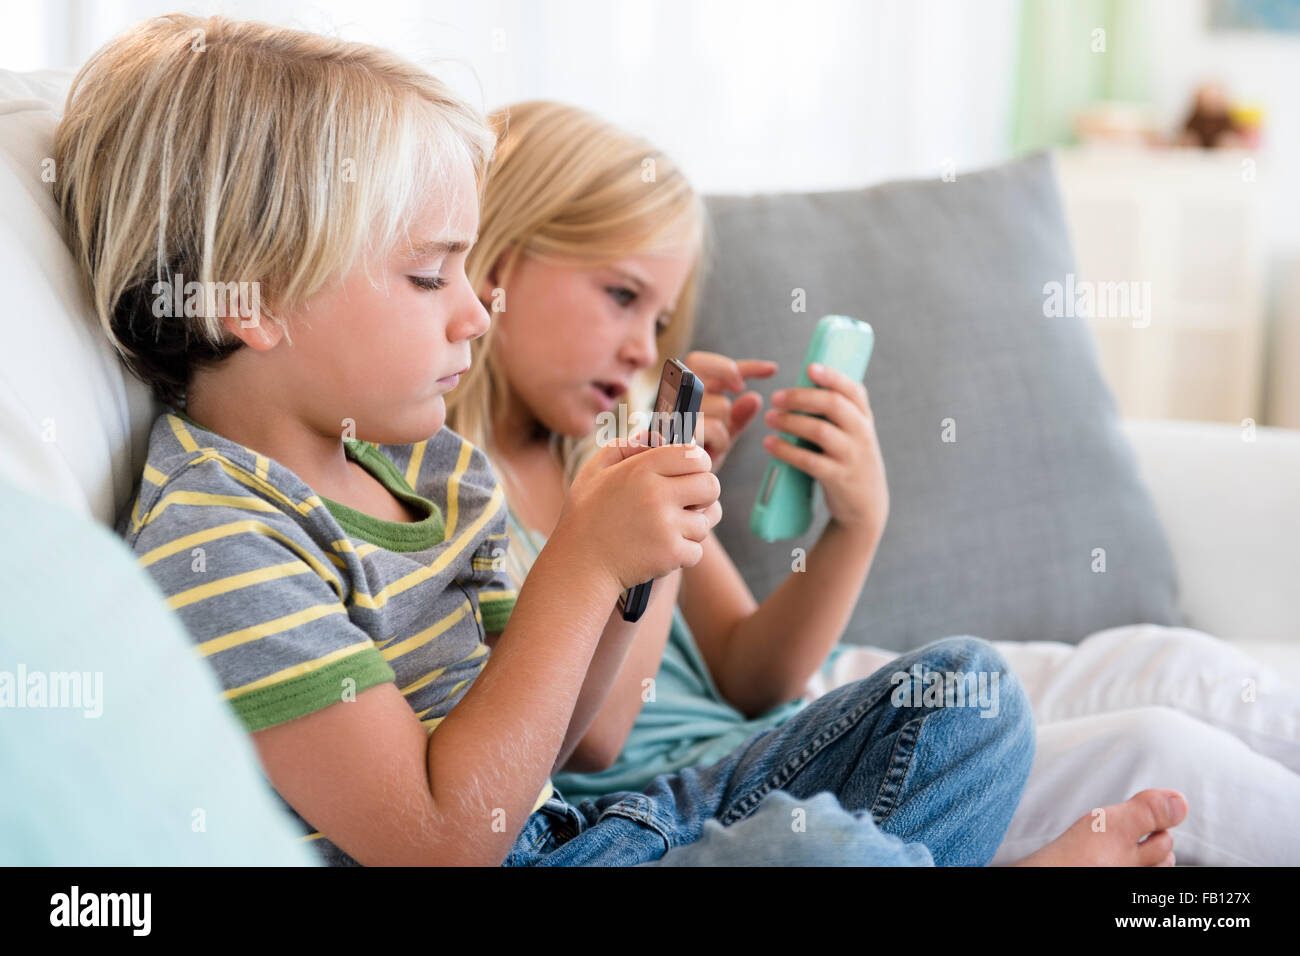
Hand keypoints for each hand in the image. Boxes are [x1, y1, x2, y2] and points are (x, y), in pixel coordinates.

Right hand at [556, 430, 721, 590]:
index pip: (694, 455)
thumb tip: (659, 436)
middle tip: (687, 502)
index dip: (698, 463)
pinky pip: (697, 550)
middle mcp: (657, 494)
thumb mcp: (594, 472)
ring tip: (666, 530)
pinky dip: (683, 554)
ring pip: (705, 521)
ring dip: (690, 527)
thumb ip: (624, 447)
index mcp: (641, 469)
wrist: (577, 566)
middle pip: (711, 485)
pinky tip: (661, 551)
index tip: (690, 473)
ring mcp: (666, 526)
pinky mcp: (671, 554)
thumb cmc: (585, 517)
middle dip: (703, 494)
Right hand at [683, 350, 777, 473]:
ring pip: (721, 406)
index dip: (740, 363)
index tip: (772, 370)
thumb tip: (755, 398)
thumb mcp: (720, 437)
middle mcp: (675, 397)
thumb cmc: (690, 462)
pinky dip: (720, 442)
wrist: (666, 484)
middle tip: (718, 430)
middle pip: (716, 385)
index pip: (705, 363)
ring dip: (725, 431)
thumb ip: (737, 418)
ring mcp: (674, 413)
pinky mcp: (677, 431)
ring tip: (710, 447)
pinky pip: (715, 428)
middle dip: (726, 408)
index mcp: (682, 392)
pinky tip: (709, 453)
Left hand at [762, 363, 887, 539]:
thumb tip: (805, 383)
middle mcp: (862, 433)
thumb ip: (838, 411)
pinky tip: (770, 443)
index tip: (810, 368)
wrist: (865, 505)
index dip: (832, 376)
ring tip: (769, 418)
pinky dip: (787, 450)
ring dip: (790, 422)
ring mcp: (851, 456)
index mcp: (864, 417)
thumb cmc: (850, 460)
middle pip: (833, 405)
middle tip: (775, 397)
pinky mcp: (838, 478)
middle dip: (801, 397)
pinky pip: (809, 461)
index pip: (853, 389)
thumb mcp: (854, 433)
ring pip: (820, 431)